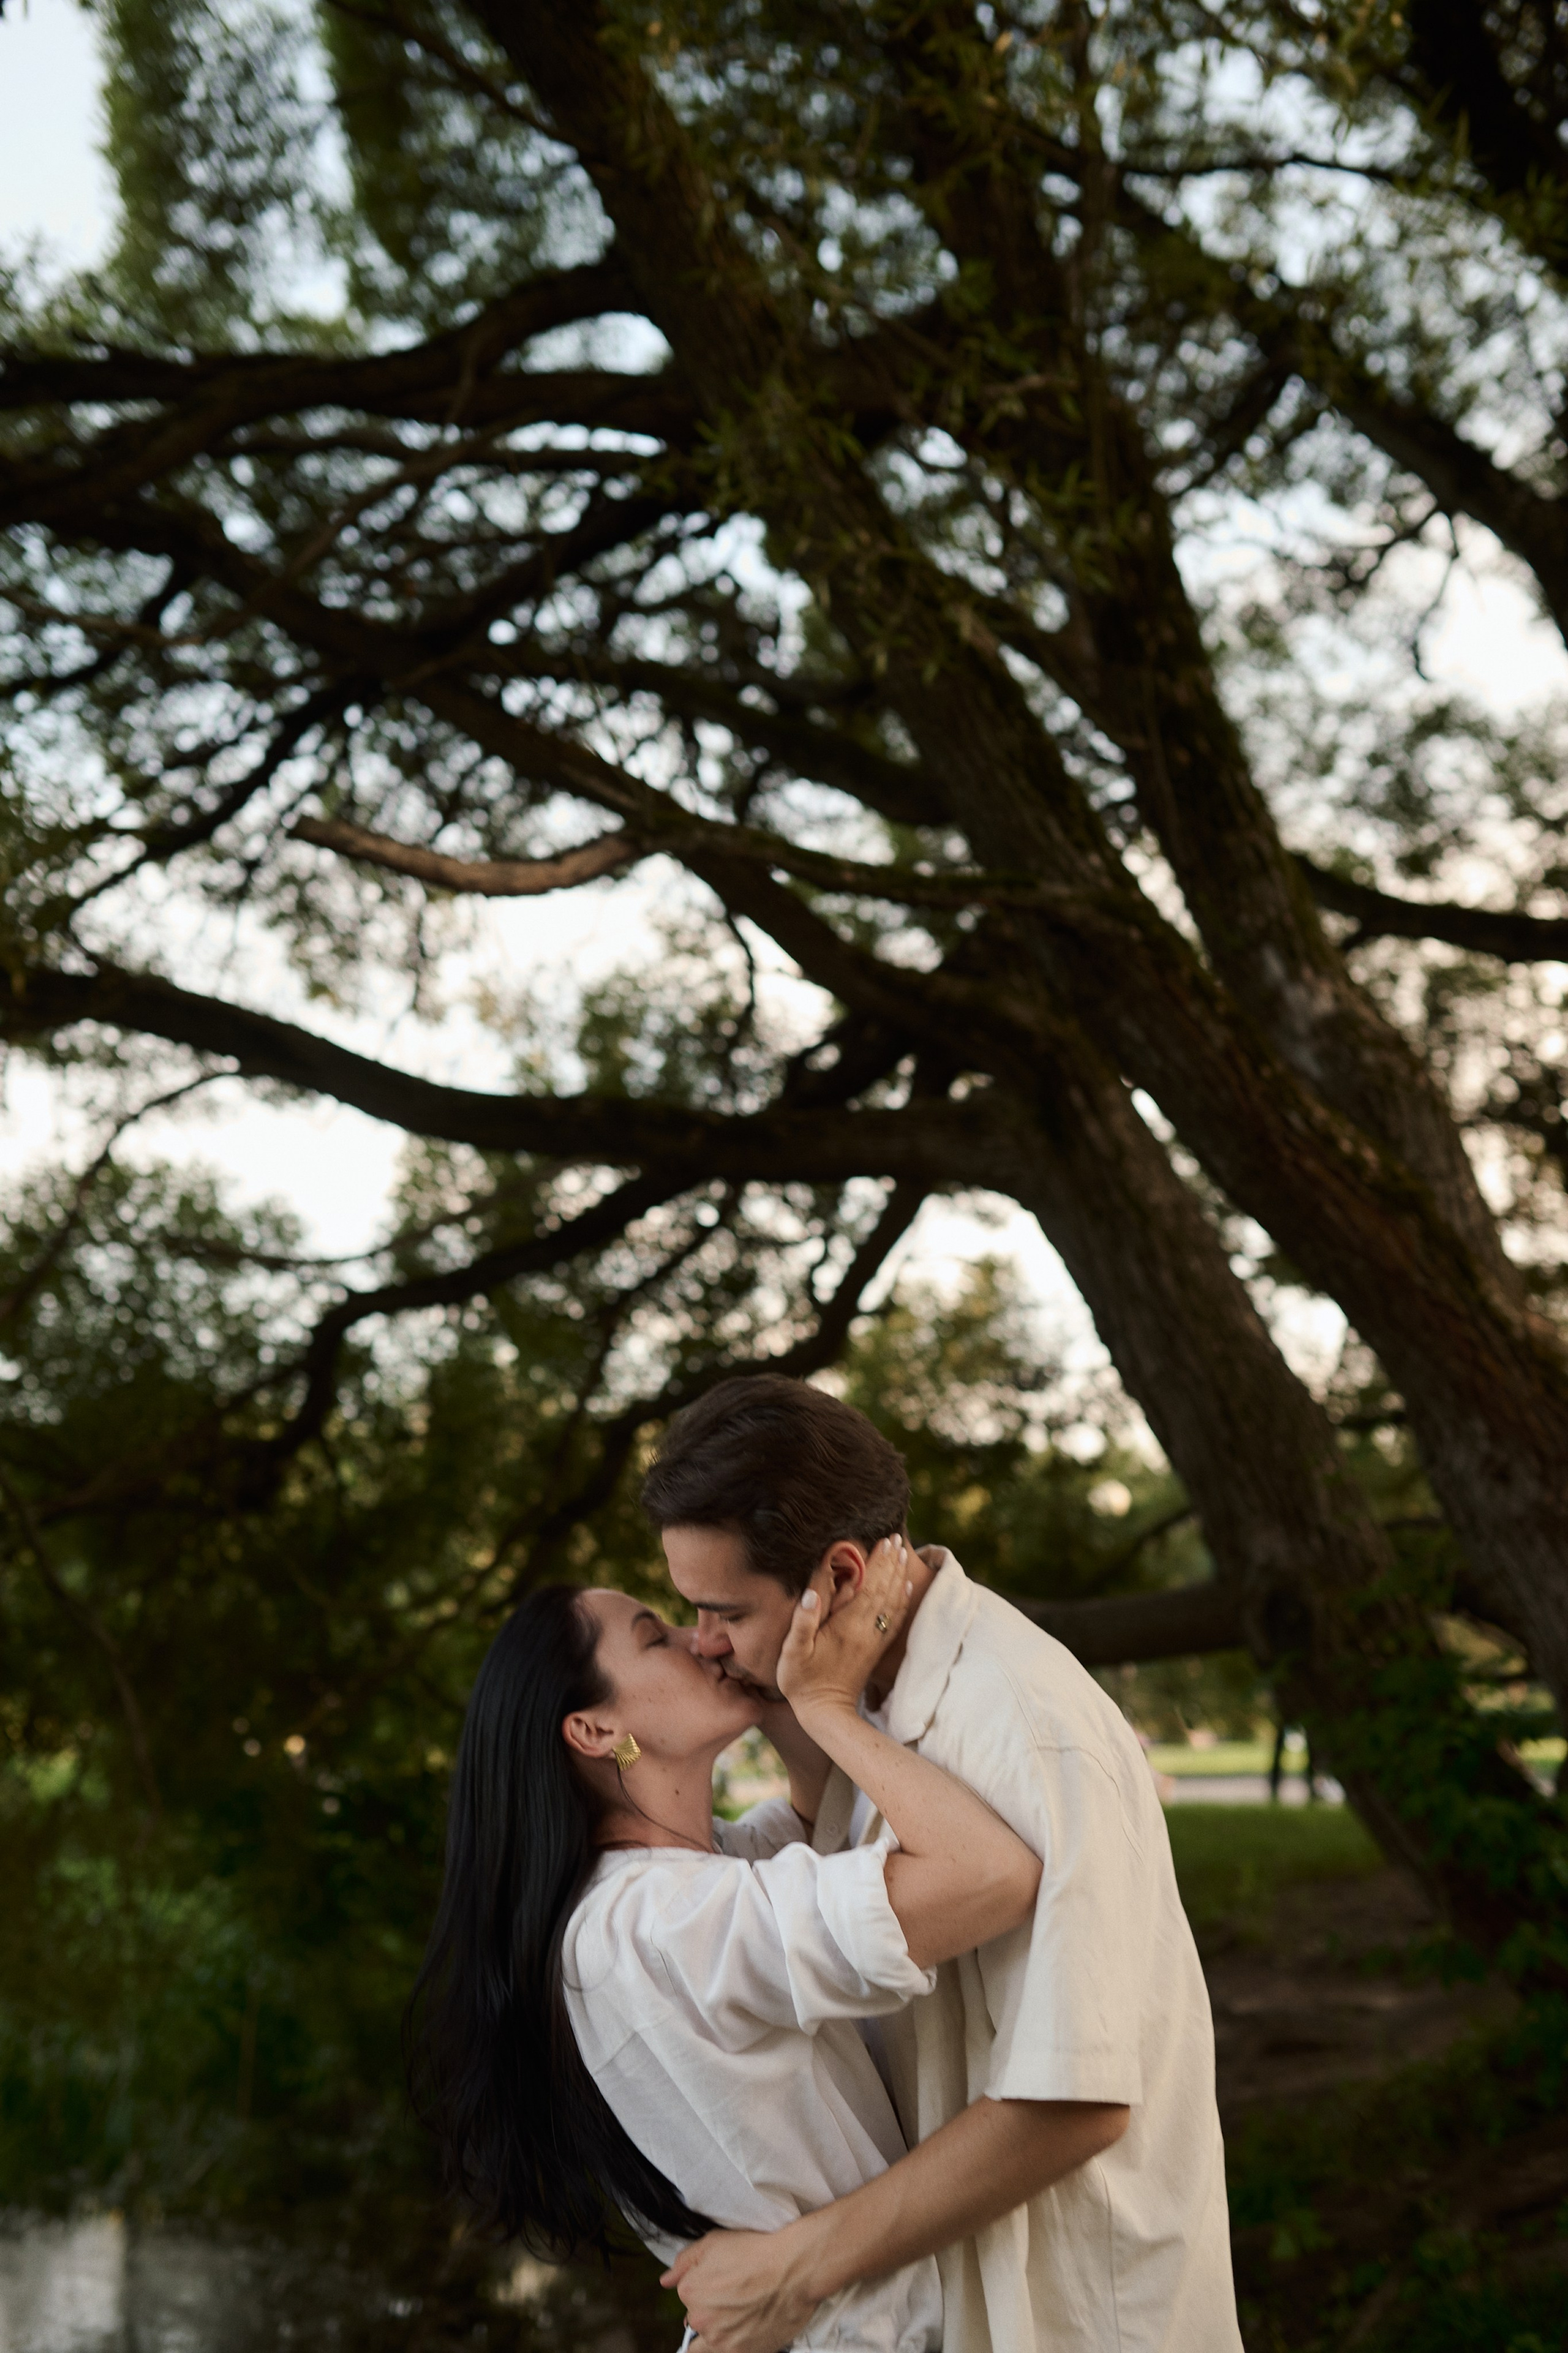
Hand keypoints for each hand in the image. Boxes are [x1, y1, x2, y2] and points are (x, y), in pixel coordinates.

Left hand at [662, 2224, 820, 2352]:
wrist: (794, 2270)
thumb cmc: (756, 2251)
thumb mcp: (714, 2242)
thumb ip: (684, 2262)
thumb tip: (665, 2281)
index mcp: (689, 2293)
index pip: (688, 2296)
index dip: (704, 2287)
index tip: (723, 2280)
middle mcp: (700, 2320)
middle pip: (697, 2321)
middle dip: (710, 2311)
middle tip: (733, 2298)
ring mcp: (721, 2341)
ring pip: (708, 2342)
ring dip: (719, 2330)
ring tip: (742, 2314)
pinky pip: (724, 2352)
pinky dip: (731, 2343)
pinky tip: (746, 2327)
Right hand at [777, 1535, 910, 1718]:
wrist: (826, 1714)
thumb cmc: (802, 1681)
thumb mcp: (792, 1653)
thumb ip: (802, 1622)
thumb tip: (811, 1593)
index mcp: (848, 1626)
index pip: (868, 1586)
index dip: (878, 1562)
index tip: (884, 1540)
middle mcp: (866, 1630)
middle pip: (884, 1589)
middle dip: (891, 1562)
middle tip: (897, 1538)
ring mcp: (873, 1640)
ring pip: (892, 1602)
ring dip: (898, 1576)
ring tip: (902, 1555)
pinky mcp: (875, 1650)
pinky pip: (893, 1620)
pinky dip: (901, 1601)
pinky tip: (905, 1588)